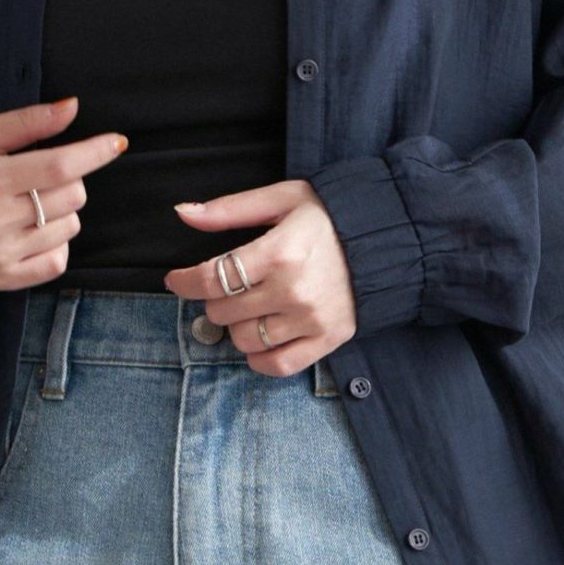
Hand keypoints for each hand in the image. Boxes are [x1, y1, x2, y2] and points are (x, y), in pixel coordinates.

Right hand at [0, 96, 127, 290]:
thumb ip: (27, 121)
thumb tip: (73, 107)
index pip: (60, 165)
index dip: (95, 152)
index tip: (117, 142)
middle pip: (73, 196)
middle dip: (69, 179)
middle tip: (40, 176)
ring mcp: (2, 254)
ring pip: (70, 227)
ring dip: (61, 211)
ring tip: (29, 204)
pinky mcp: (5, 278)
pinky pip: (58, 261)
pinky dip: (56, 244)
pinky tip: (33, 231)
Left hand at [163, 180, 356, 377]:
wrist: (387, 238)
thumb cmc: (328, 217)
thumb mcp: (281, 199)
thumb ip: (230, 209)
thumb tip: (183, 212)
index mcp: (280, 252)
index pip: (213, 278)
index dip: (185, 282)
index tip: (176, 280)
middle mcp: (293, 290)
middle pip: (223, 312)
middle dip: (215, 300)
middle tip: (228, 288)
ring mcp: (311, 319)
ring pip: (244, 340)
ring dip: (237, 327)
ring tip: (250, 307)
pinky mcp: (328, 339)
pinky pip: (278, 365)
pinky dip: (260, 358)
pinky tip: (261, 338)